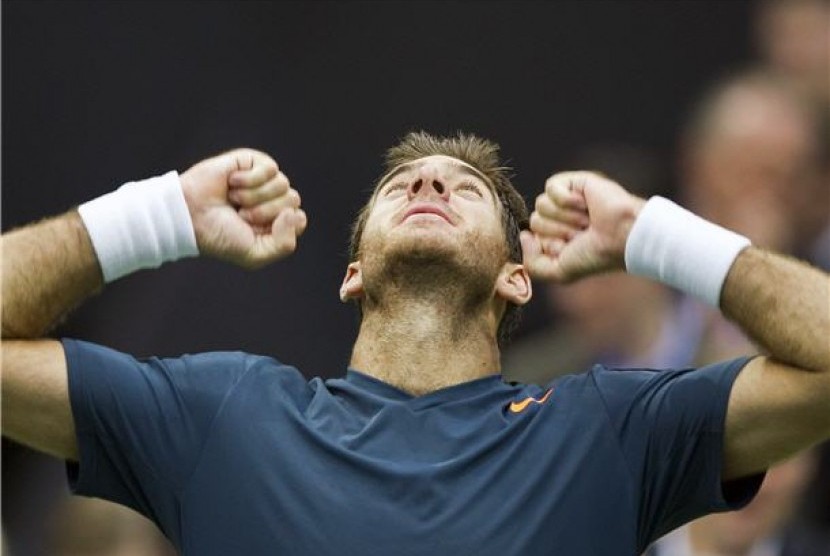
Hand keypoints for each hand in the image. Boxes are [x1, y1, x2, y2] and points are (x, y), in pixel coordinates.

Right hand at [180, 149, 306, 268]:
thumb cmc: (220, 236)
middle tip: (240, 215)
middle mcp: (273, 200)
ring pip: (283, 184)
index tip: (254, 230)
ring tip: (234, 200)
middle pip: (293, 200)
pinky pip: (271, 168)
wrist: (191, 215)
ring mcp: (264, 180)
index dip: (279, 226)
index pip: (298, 219)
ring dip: (254, 196)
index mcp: (277, 222)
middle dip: (264, 211)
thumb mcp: (255, 255)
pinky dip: (249, 179)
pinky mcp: (253, 162)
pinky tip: (231, 182)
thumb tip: (294, 213)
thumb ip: (284, 245)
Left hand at [521, 171, 644, 282]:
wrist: (622, 236)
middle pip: (535, 221)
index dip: (550, 245)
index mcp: (554, 237)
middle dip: (558, 231)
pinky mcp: (574, 182)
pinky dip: (566, 199)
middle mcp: (558, 218)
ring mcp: (565, 199)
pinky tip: (585, 204)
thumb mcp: (559, 272)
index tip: (573, 248)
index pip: (530, 237)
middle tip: (583, 233)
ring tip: (587, 220)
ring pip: (541, 204)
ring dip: (565, 217)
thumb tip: (524, 235)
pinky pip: (551, 187)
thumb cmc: (594, 255)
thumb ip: (533, 264)